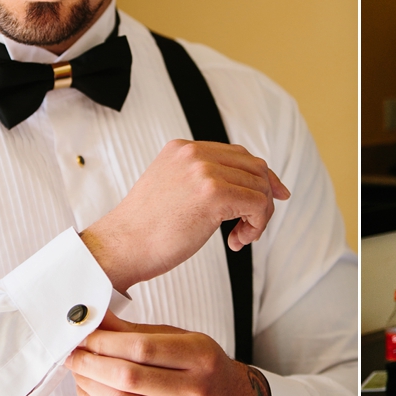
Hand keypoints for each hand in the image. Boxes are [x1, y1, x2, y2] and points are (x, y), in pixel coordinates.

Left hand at [65, 312, 272, 395]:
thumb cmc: (206, 367)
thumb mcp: (183, 340)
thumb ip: (139, 332)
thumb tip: (97, 320)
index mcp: (200, 356)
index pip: (142, 348)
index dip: (105, 341)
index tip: (84, 334)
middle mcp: (192, 389)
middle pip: (128, 377)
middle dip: (90, 362)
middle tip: (71, 352)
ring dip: (88, 383)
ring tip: (77, 369)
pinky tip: (87, 388)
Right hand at [81, 140, 289, 292]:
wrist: (120, 247)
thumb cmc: (146, 229)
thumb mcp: (172, 188)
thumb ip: (201, 178)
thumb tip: (245, 184)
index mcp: (182, 148)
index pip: (238, 154)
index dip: (261, 177)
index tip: (275, 196)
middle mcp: (194, 153)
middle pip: (255, 168)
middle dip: (263, 198)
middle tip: (251, 227)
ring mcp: (204, 171)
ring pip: (260, 188)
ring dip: (258, 217)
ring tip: (240, 237)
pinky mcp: (214, 194)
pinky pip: (258, 205)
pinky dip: (256, 226)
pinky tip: (236, 241)